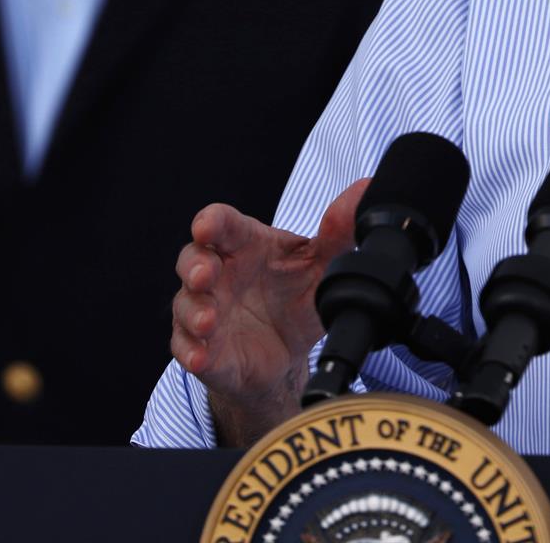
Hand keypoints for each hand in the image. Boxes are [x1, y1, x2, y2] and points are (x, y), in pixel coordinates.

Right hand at [171, 180, 366, 445]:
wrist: (289, 354)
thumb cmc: (296, 296)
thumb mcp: (323, 266)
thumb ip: (340, 233)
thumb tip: (364, 193)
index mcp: (244, 245)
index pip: (221, 224)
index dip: (211, 222)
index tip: (206, 226)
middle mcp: (219, 275)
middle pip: (191, 259)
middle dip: (195, 265)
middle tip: (207, 274)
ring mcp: (206, 312)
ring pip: (184, 304)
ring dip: (193, 311)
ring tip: (209, 320)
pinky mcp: (202, 349)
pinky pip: (186, 349)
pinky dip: (191, 351)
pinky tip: (203, 356)